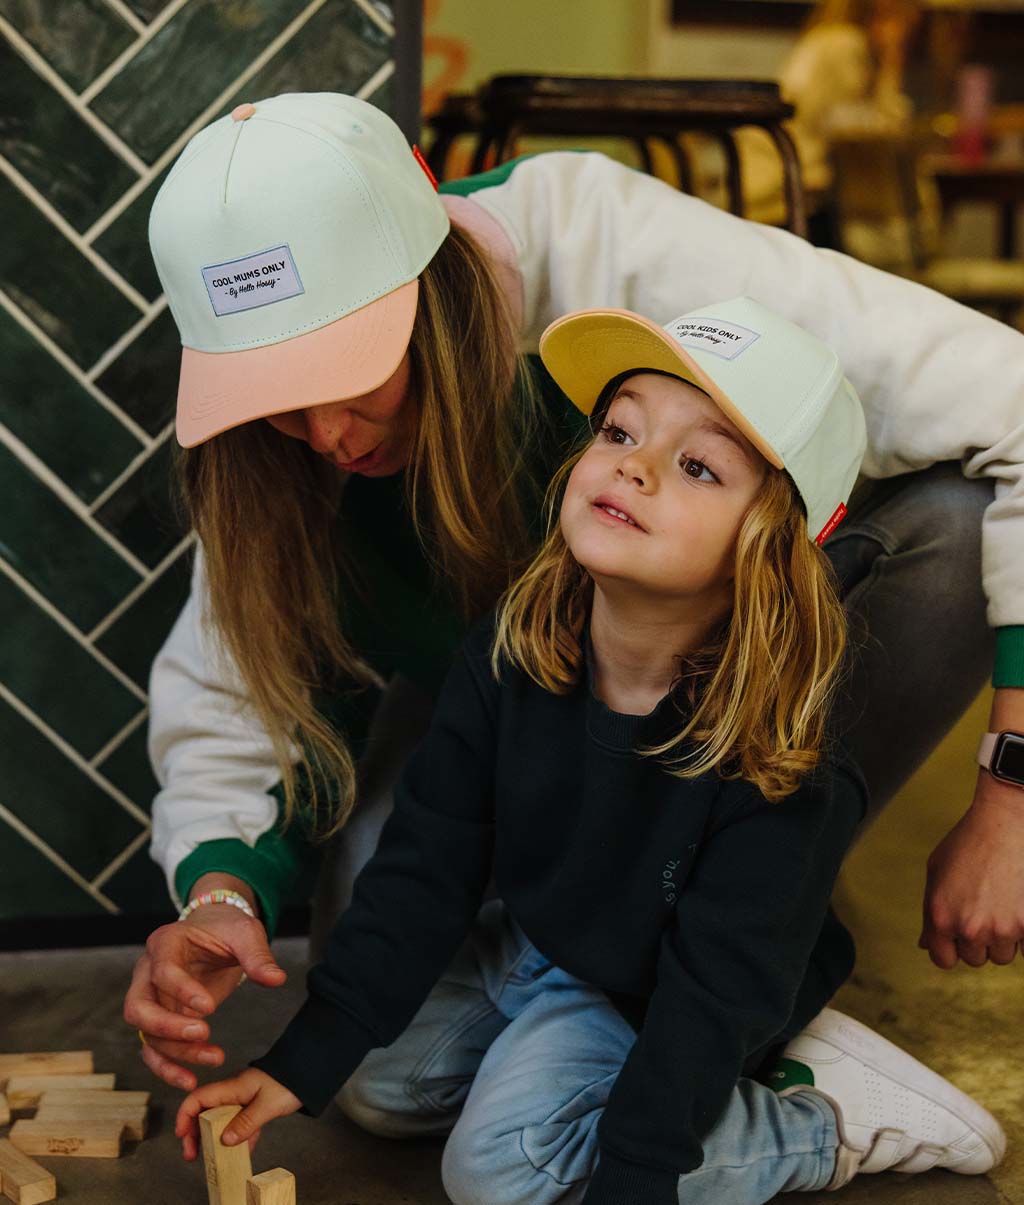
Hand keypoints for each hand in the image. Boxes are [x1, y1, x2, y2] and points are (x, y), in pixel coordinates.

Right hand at [123, 889, 285, 1090]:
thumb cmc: (226, 930)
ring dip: (176, 1052)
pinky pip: (151, 1048)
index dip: (183, 991)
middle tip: (203, 1033)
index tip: (210, 1008)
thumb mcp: (244, 933)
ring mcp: (148, 997)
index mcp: (165, 943)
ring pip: (145, 1033)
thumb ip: (257, 955)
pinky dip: (166, 1067)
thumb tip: (276, 980)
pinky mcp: (157, 1018)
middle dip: (167, 1026)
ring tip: (215, 1057)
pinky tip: (190, 1081)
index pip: (163, 971)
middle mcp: (146, 971)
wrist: (213, 932)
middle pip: (138, 1007)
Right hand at [175, 1068, 301, 1160]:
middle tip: (192, 1154)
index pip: (198, 1098)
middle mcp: (234, 1092)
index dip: (185, 1115)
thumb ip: (246, 1122)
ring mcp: (244, 1099)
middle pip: (204, 1112)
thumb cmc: (289, 1080)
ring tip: (211, 1158)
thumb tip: (224, 1140)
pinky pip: (240, 1124)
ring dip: (214, 1139)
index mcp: (232, 1087)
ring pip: (221, 1120)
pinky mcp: (255, 1106)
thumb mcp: (267, 1104)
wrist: (310, 1069)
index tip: (181, 1135)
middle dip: (194, 1133)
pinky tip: (241, 1152)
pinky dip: (238, 1138)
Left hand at [919, 772, 1023, 968]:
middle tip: (981, 911)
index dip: (949, 948)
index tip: (956, 937)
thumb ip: (930, 911)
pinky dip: (1022, 934)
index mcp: (941, 917)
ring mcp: (1003, 929)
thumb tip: (925, 943)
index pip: (943, 960)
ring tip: (1000, 905)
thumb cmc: (968, 843)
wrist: (1005, 823)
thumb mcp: (936, 873)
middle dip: (977, 941)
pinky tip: (1015, 908)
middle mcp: (970, 928)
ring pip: (1002, 955)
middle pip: (975, 959)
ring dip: (1001, 938)